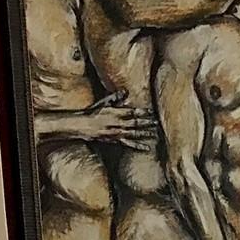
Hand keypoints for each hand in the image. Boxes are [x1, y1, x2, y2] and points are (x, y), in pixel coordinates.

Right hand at [41, 93, 157, 149]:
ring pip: (135, 133)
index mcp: (116, 112)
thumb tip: (126, 91)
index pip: (133, 112)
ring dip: (146, 133)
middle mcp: (118, 123)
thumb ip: (116, 97)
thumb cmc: (93, 112)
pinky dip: (138, 146)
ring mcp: (118, 132)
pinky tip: (147, 148)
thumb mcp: (104, 102)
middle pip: (136, 122)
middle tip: (157, 122)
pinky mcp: (116, 140)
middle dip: (147, 122)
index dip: (143, 112)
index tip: (152, 111)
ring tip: (156, 134)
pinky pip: (129, 144)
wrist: (82, 125)